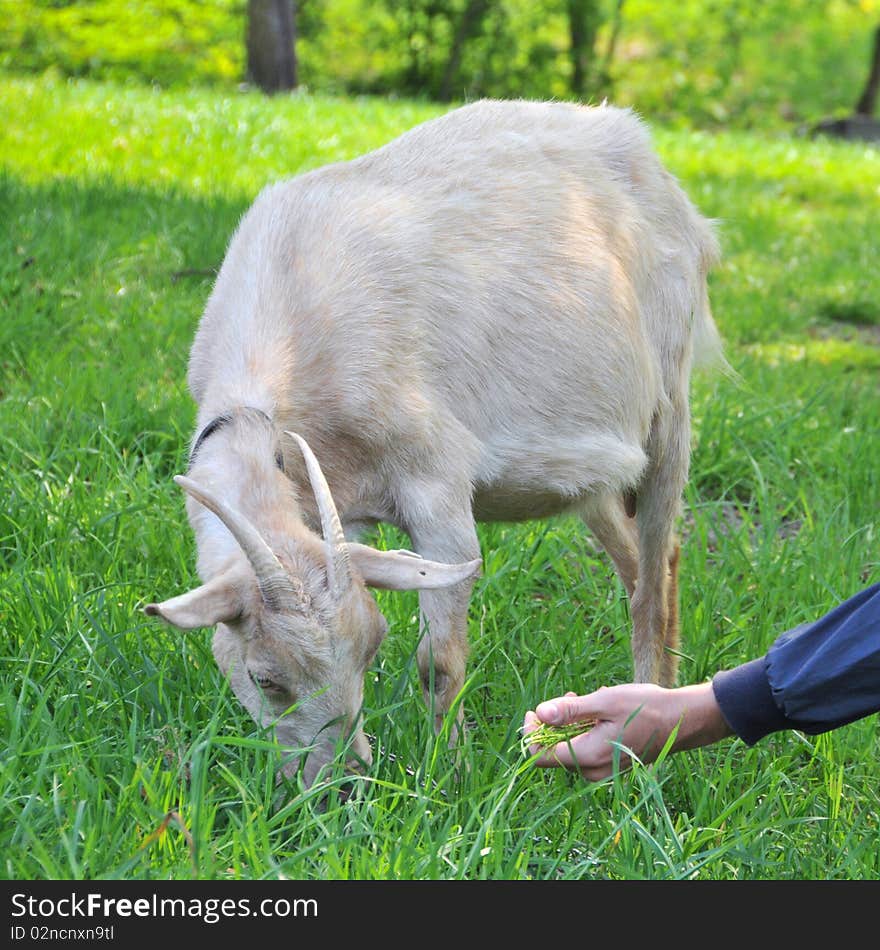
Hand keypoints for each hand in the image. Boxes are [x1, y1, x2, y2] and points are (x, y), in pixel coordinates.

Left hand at [523, 682, 732, 780]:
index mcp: (588, 756)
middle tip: (568, 696)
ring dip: (570, 724)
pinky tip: (599, 709)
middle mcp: (593, 771)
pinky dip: (584, 729)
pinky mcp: (611, 765)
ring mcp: (603, 771)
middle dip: (554, 724)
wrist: (682, 721)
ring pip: (570, 748)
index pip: (540, 757)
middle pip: (555, 752)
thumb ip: (570, 710)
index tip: (534, 710)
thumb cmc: (645, 707)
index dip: (531, 733)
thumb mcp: (604, 702)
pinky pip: (586, 749)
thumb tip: (540, 713)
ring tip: (586, 699)